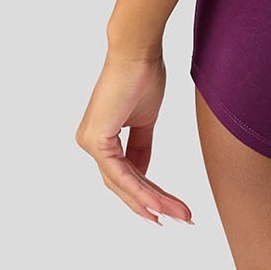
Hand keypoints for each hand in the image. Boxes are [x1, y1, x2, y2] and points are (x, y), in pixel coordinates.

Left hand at [76, 51, 193, 224]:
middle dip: (153, 204)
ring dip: (154, 201)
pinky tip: (159, 204)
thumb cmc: (143, 75)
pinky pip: (121, 174)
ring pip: (124, 184)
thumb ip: (141, 146)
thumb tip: (143, 172)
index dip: (148, 192)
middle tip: (180, 218)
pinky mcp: (97, 140)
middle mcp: (91, 142)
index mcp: (101, 137)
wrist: (138, 51)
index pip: (125, 173)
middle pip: (124, 184)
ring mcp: (91, 143)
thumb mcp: (145, 119)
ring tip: (180, 214)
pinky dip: (142, 190)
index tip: (169, 208)